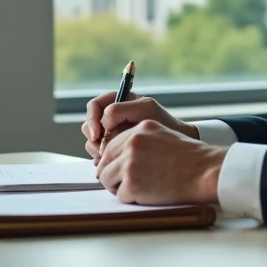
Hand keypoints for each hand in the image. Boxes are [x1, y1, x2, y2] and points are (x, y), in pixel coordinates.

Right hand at [83, 91, 199, 159]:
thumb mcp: (145, 110)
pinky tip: (114, 164)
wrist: (177, 146)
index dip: (93, 120)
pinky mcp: (115, 150)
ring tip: (110, 158)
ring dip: (97, 150)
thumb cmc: (164, 124)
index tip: (99, 135)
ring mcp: (113, 135)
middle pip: (89, 125)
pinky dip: (103, 160)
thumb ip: (120, 110)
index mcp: (121, 102)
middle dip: (94, 138)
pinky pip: (100, 154)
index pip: (95, 106)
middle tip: (102, 151)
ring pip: (92, 141)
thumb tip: (102, 123)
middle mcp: (114, 118)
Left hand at [95, 119, 225, 204]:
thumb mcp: (162, 136)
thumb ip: (139, 140)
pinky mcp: (132, 184)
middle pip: (104, 163)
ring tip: (139, 188)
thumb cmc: (189, 157)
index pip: (111, 145)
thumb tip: (117, 156)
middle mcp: (133, 143)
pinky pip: (119, 195)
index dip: (112, 161)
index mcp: (140, 129)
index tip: (118, 169)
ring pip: (106, 179)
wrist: (204, 171)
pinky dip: (131, 198)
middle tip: (126, 183)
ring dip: (119, 187)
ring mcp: (130, 163)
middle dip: (112, 175)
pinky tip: (148, 194)